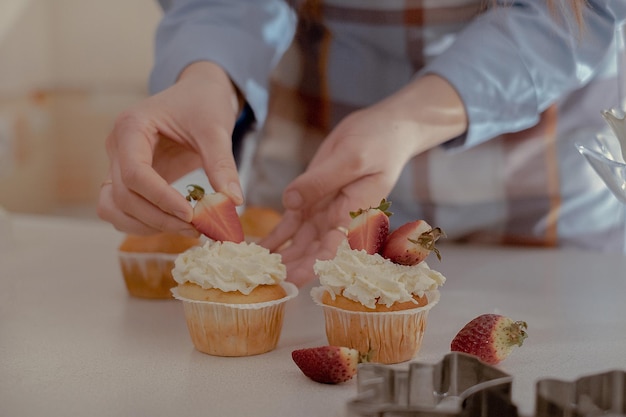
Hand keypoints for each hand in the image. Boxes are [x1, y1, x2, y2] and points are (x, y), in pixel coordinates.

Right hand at [97, 62, 243, 235]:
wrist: (198, 94)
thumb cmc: (204, 103)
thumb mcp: (216, 129)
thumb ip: (222, 164)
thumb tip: (234, 201)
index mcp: (131, 127)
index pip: (134, 173)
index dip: (160, 199)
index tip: (191, 215)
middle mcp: (116, 147)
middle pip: (123, 196)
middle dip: (159, 218)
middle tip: (197, 228)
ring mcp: (118, 165)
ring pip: (114, 209)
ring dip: (147, 226)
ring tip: (188, 229)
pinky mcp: (128, 180)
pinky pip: (123, 210)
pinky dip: (145, 223)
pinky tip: (176, 223)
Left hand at [262, 75, 466, 286]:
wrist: (384, 129)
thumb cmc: (378, 143)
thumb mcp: (351, 159)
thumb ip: (320, 181)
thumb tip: (290, 202)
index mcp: (355, 216)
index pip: (334, 250)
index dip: (313, 267)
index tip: (292, 280)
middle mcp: (339, 221)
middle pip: (313, 253)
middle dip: (290, 269)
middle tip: (263, 282)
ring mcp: (323, 212)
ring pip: (298, 244)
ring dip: (278, 258)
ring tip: (252, 271)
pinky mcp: (310, 201)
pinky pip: (289, 225)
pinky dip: (274, 238)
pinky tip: (255, 250)